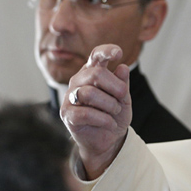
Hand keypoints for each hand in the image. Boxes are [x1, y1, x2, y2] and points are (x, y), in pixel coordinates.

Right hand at [61, 44, 131, 178]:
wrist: (109, 138)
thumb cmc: (114, 114)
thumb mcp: (123, 98)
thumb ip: (122, 83)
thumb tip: (122, 67)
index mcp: (93, 73)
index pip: (96, 56)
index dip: (106, 51)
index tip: (118, 53)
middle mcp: (79, 81)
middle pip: (95, 74)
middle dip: (115, 87)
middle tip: (122, 97)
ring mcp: (70, 97)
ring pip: (89, 93)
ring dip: (109, 104)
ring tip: (115, 111)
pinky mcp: (67, 114)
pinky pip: (84, 113)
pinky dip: (103, 119)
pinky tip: (109, 123)